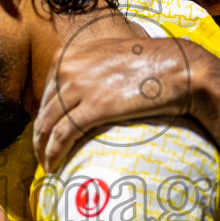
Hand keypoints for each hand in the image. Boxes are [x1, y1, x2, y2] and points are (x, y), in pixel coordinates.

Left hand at [31, 35, 207, 169]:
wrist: (179, 67)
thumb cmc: (152, 64)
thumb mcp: (111, 56)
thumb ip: (91, 69)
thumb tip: (85, 90)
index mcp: (70, 54)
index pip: (47, 91)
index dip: (45, 116)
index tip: (48, 134)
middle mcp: (69, 67)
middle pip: (44, 109)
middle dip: (40, 135)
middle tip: (43, 155)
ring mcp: (80, 86)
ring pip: (48, 124)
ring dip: (43, 149)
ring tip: (48, 166)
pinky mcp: (94, 107)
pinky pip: (63, 135)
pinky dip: (54, 153)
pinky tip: (54, 167)